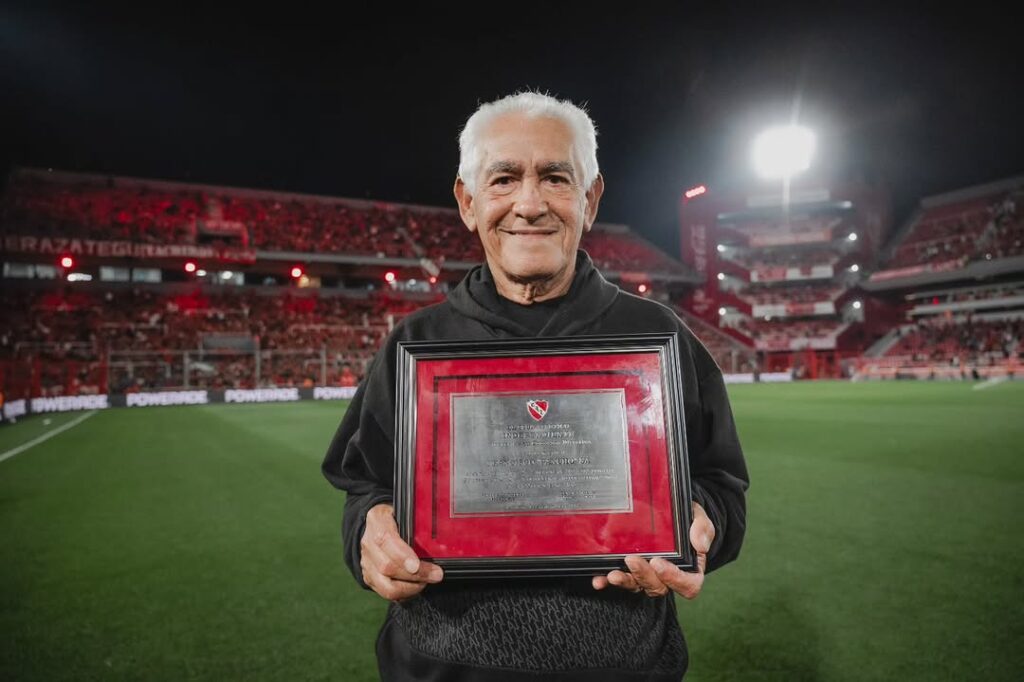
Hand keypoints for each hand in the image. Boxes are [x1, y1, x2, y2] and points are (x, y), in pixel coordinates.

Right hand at [360, 503, 443, 601]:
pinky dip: (404, 594)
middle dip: (415, 575)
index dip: (402, 555)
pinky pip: (385, 592)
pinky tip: (416, 587)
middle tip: (436, 575)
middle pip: (387, 566)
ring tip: (426, 582)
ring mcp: (366, 562)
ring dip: (410, 588)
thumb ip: (418, 520)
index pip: (386, 539)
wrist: (376, 524)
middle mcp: (368, 542)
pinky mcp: (369, 577)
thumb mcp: (406, 510)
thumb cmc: (397, 517)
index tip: (417, 565)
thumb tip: (442, 533)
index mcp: (377, 520)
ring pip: (385, 585)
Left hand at [592, 501, 713, 598]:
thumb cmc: (688, 519)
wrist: (672, 512)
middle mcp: (668, 576)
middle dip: (643, 576)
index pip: (687, 584)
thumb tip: (700, 545)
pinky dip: (607, 581)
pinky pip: (621, 579)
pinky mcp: (631, 570)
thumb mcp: (699, 518)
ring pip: (637, 586)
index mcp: (690, 569)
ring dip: (625, 582)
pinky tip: (598, 579)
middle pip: (658, 586)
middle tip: (632, 560)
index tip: (659, 563)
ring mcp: (648, 575)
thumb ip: (702, 529)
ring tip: (613, 574)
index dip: (673, 579)